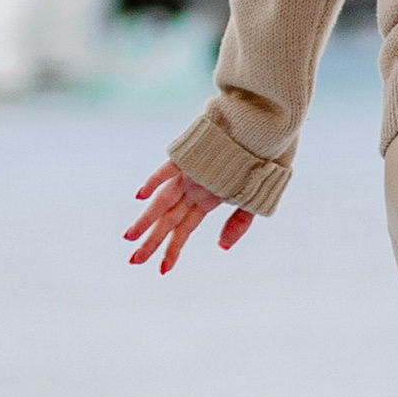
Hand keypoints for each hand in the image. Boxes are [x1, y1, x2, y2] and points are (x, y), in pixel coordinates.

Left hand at [125, 159, 254, 273]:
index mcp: (208, 199)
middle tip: (133, 261)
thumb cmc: (265, 158)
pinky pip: (170, 168)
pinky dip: (155, 179)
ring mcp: (191, 173)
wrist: (267, 125)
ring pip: (164, 200)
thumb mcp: (257, 199)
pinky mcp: (192, 155)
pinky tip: (139, 195)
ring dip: (147, 219)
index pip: (184, 229)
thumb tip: (222, 247)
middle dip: (151, 241)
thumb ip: (239, 223)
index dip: (172, 249)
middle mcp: (195, 189)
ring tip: (129, 238)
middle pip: (169, 219)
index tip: (162, 271)